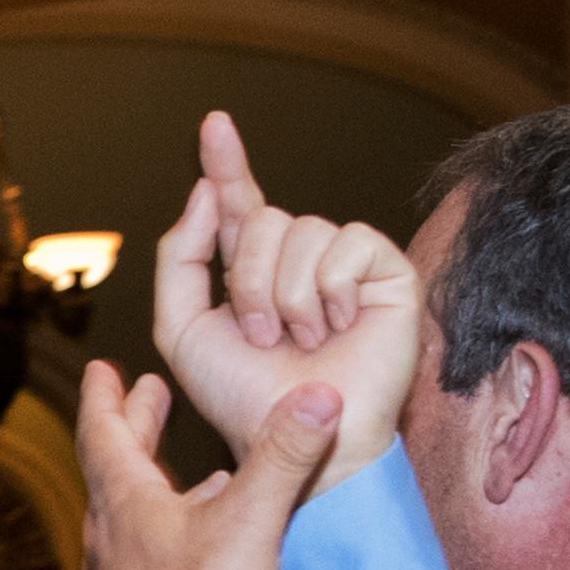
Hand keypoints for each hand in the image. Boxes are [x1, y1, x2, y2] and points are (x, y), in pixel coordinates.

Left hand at [79, 359, 342, 569]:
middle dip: (135, 427)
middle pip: (116, 468)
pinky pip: (149, 555)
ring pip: (132, 513)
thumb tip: (318, 397)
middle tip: (145, 397)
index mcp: (126, 502)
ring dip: (157, 481)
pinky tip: (207, 546)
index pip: (104, 432)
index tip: (104, 369)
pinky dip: (173, 531)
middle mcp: (111, 535)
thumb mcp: (250, 523)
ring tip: (196, 472)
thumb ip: (283, 458)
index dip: (107, 397)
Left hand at [153, 111, 423, 489]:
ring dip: (287, 296)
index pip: (239, 203)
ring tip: (302, 342)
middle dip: (248, 282)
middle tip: (263, 336)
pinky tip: (339, 326)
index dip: (227, 163)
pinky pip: (348, 243)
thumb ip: (180, 258)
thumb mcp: (182, 329)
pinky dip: (331, 289)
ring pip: (302, 230)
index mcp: (253, 269)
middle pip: (262, 217)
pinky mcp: (388, 274)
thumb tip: (207, 192)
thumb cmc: (243, 398)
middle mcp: (300, 260)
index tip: (213, 123)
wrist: (295, 445)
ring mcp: (345, 265)